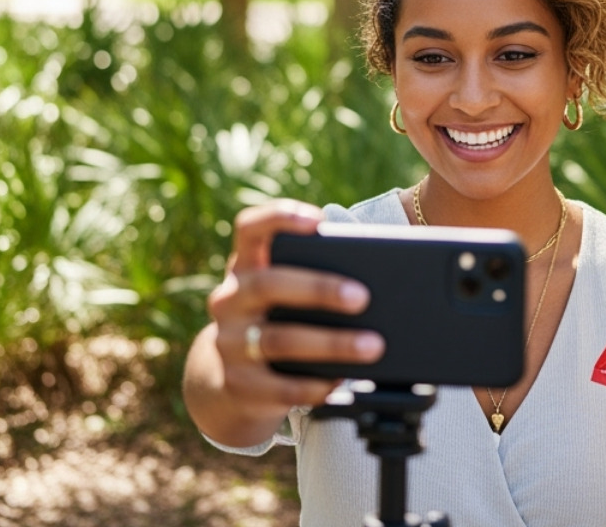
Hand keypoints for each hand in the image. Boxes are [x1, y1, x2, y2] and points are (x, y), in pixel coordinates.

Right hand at [196, 201, 386, 428]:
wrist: (232, 381)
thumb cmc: (278, 320)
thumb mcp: (283, 294)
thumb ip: (312, 276)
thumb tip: (376, 279)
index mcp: (245, 266)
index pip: (250, 228)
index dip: (279, 218)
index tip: (317, 220)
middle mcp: (230, 300)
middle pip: (268, 285)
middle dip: (318, 289)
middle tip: (363, 297)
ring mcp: (229, 343)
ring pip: (278, 340)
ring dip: (331, 343)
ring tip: (372, 345)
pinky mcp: (239, 384)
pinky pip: (281, 387)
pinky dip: (316, 384)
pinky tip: (342, 380)